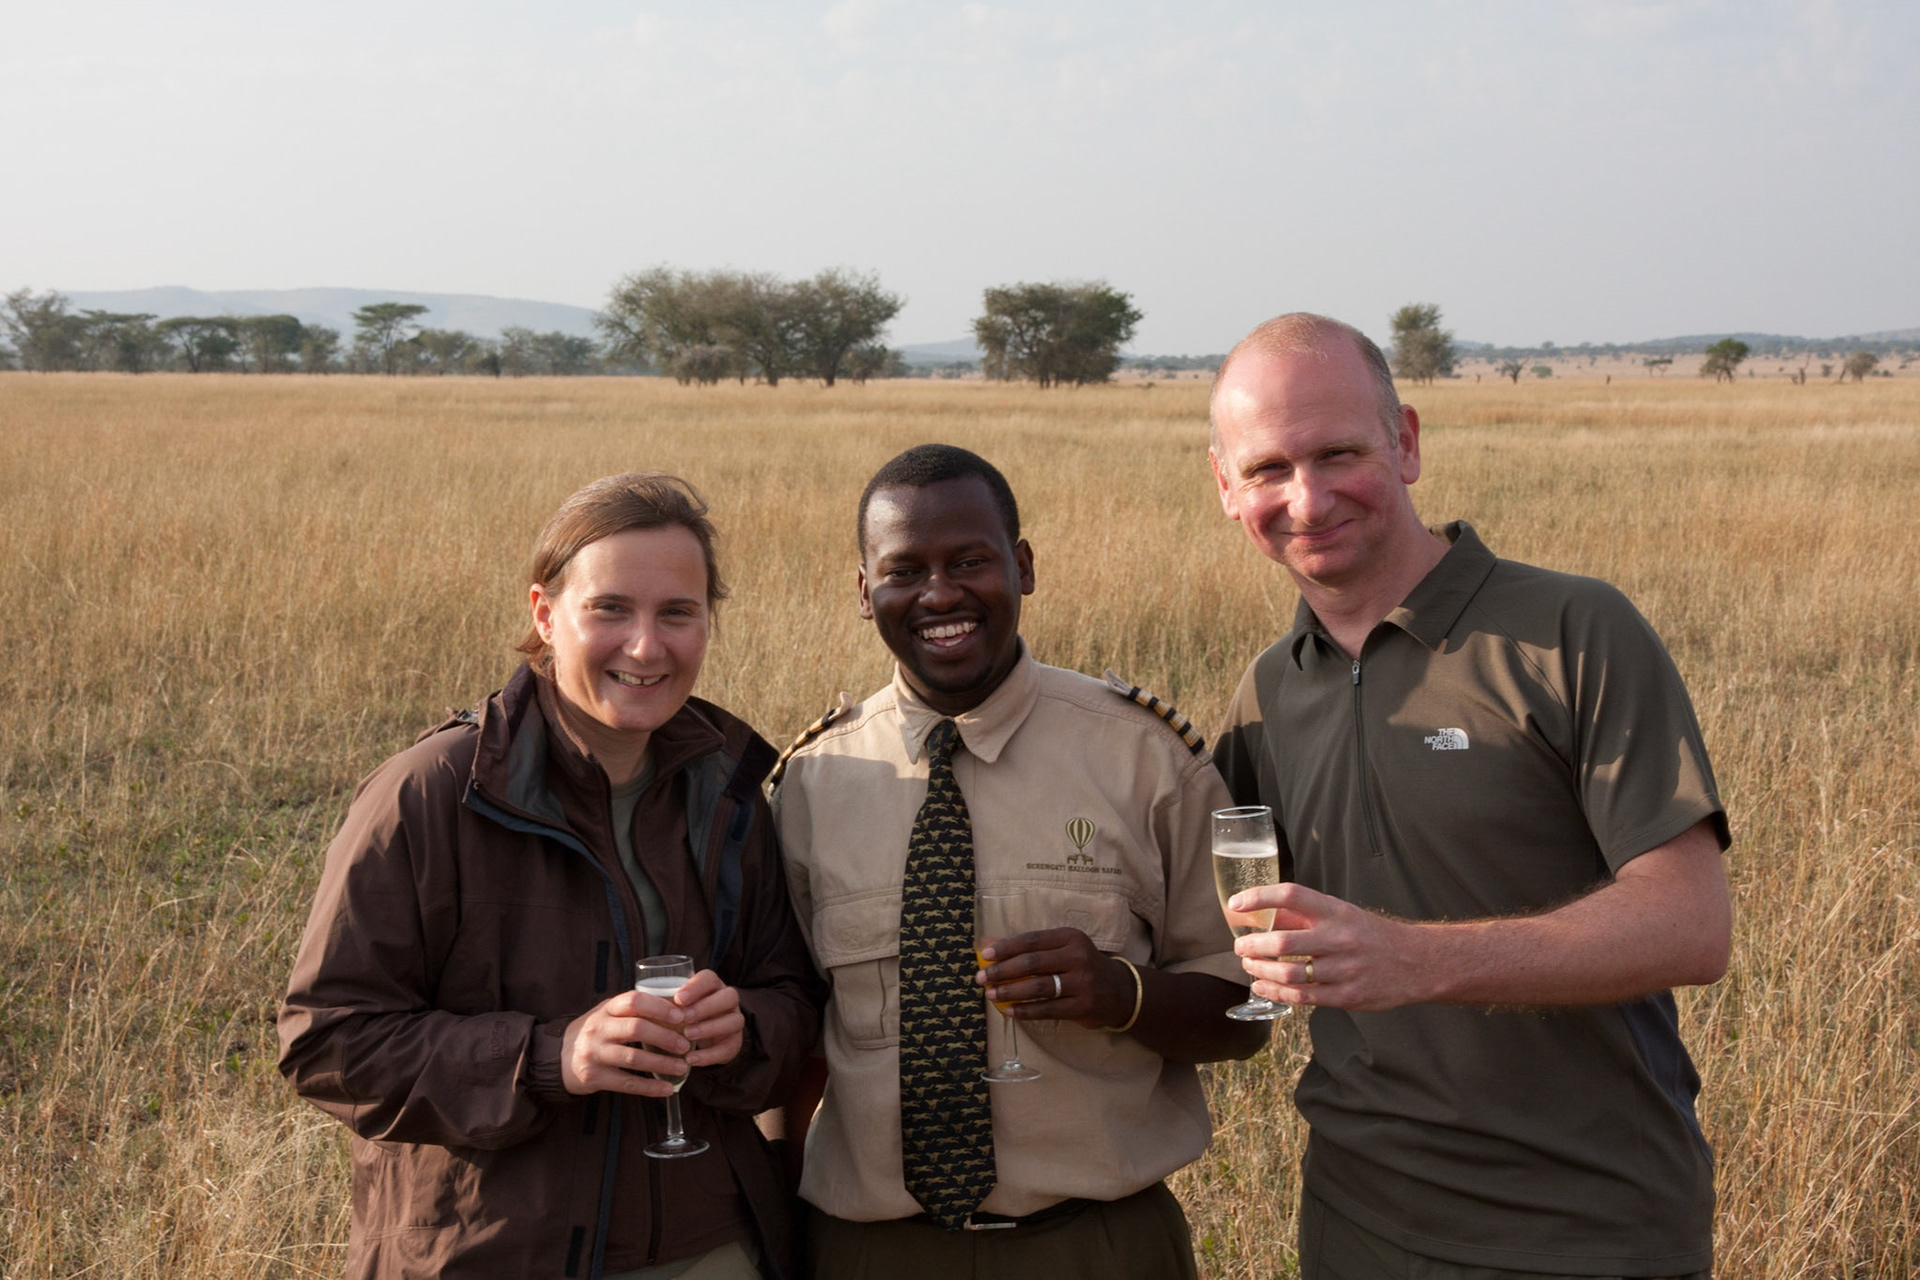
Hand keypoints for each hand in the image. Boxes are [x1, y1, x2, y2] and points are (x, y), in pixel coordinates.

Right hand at [560, 969, 745, 1096]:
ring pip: (633, 1059)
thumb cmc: (596, 1032)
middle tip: (685, 1046)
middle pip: (636, 1029)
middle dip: (665, 1037)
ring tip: (682, 1067)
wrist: (557, 1058)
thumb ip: (635, 1010)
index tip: (681, 1016)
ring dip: (662, 1064)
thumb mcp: (609, 1014)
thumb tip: (678, 1006)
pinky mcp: (593, 1077)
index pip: (634, 1000)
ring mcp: (594, 1053)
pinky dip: (650, 1087)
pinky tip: (667, 1089)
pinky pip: (626, 1083)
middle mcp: (598, 1028)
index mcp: (606, 1008)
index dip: (659, 1007)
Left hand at [976, 927, 1136, 1029]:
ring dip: (1010, 992)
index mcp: (1071, 937)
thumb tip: (989, 943)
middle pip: (1032, 963)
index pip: (1032, 940)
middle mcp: (1078, 957)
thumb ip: (1031, 947)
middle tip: (982, 978)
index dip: (1006, 947)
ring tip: (991, 994)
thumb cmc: (1082, 966)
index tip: (985, 955)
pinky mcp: (1083, 1006)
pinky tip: (1009, 1011)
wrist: (1120, 991)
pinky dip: (1025, 1011)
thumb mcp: (1064, 949)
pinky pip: (1047, 1009)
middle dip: (1003, 971)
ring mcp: (1082, 983)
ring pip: (1038, 987)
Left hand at [1227, 882, 1429, 1011]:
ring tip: (1250, 967)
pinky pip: (1302, 997)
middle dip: (1252, 946)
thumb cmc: (1370, 935)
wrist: (1417, 963)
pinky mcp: (1347, 996)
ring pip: (1288, 973)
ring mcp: (1344, 969)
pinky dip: (1275, 992)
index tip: (1235, 904)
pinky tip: (1262, 987)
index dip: (1259, 897)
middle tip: (1240, 947)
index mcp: (1336, 911)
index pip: (1291, 895)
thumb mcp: (1341, 914)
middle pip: (1283, 941)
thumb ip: (1302, 916)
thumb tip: (1259, 915)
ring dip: (1260, 971)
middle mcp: (1340, 938)